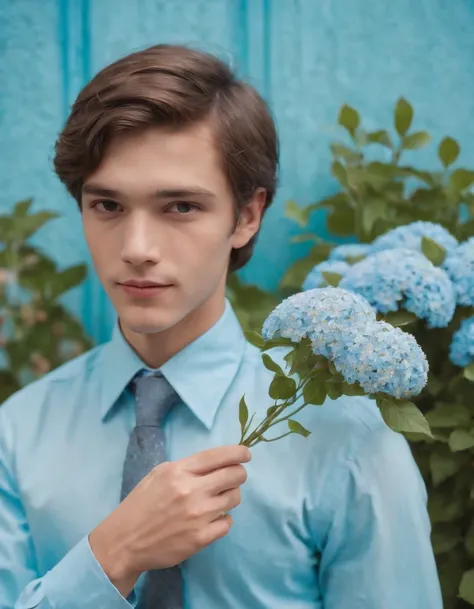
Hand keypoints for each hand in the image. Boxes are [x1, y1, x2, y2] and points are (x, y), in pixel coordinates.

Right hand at [89, 445, 250, 596]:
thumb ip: (186, 467)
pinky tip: (210, 519)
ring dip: (230, 496)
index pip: (218, 456)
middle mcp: (192, 491)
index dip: (238, 453)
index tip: (246, 454)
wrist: (125, 541)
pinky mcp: (201, 538)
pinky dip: (222, 519)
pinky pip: (228, 523)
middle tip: (234, 477)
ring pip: (234, 498)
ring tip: (217, 499)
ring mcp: (198, 515)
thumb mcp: (158, 475)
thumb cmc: (141, 504)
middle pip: (234, 475)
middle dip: (239, 474)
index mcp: (179, 471)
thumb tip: (216, 463)